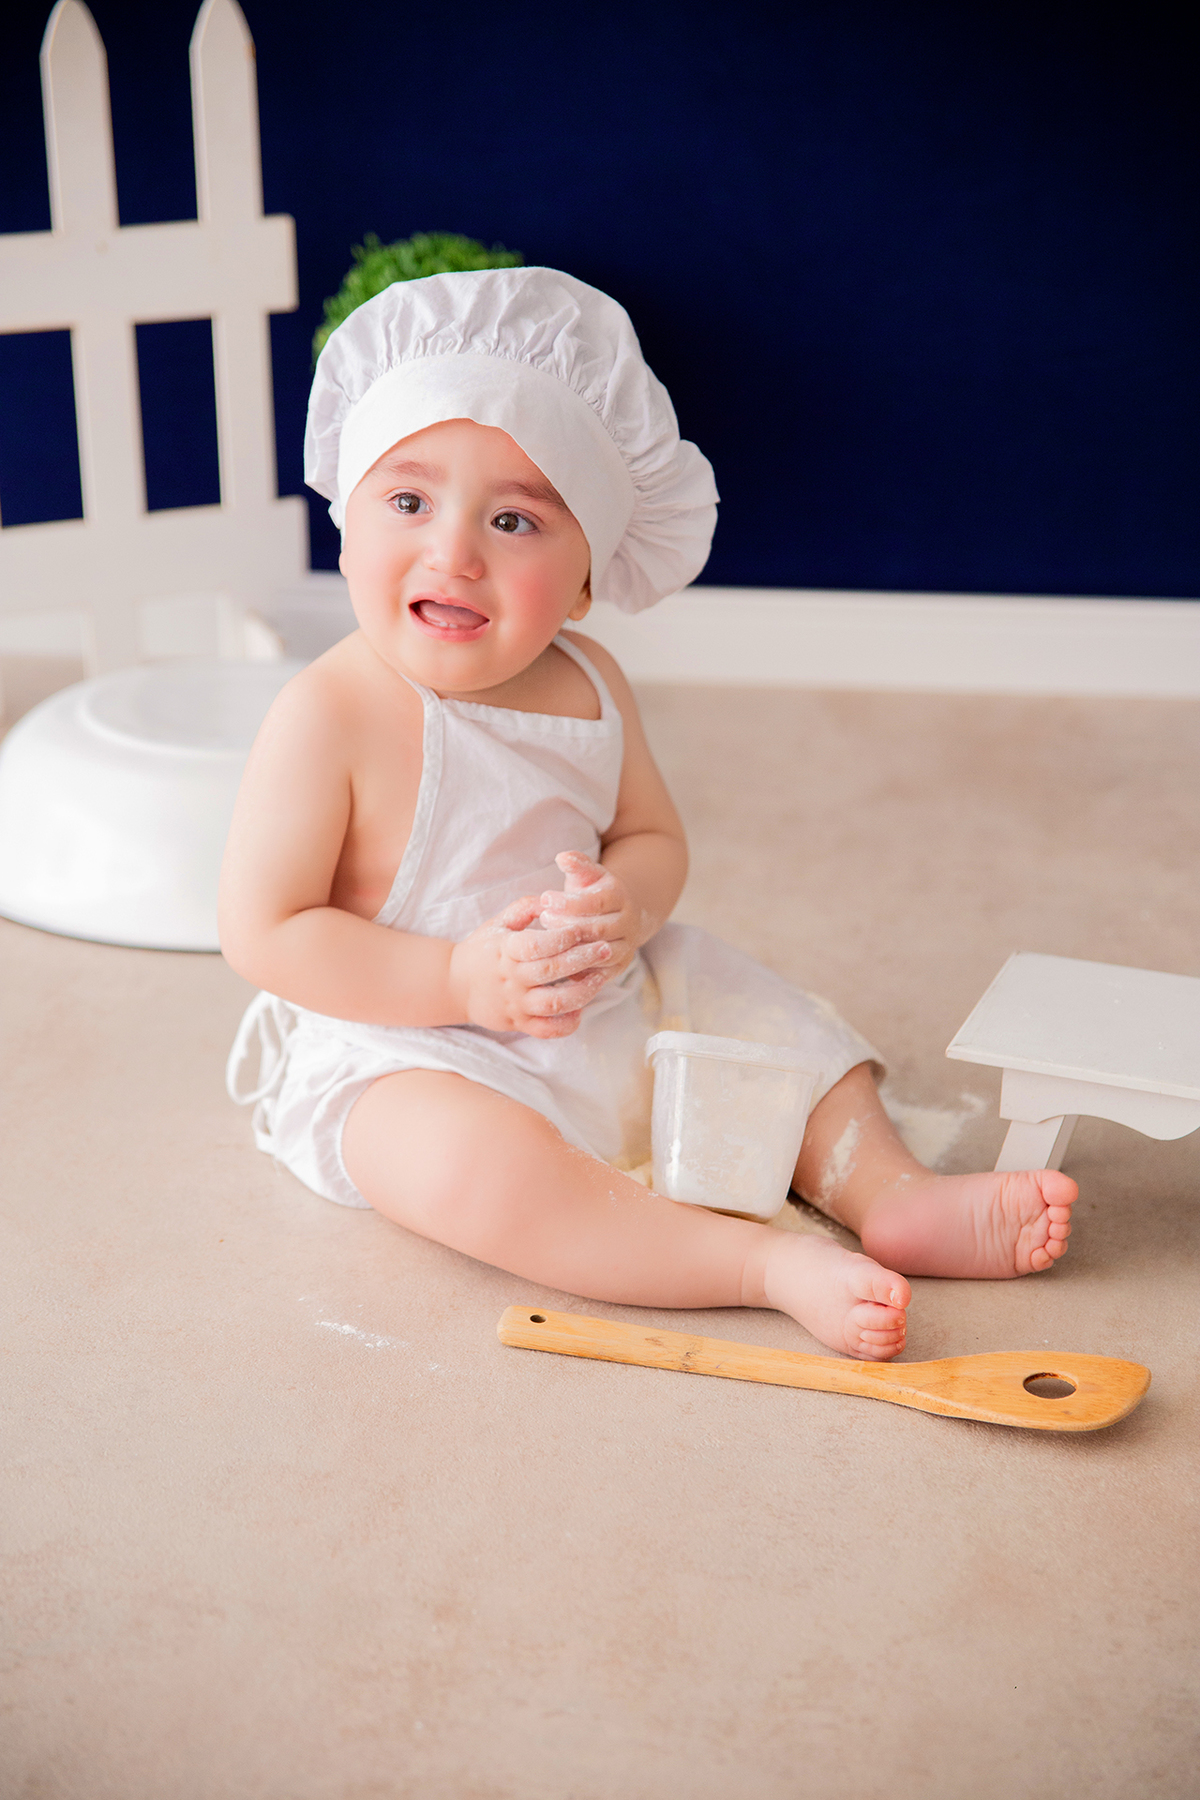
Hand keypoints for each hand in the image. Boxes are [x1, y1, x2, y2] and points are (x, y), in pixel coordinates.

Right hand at [447, 891, 615, 1038]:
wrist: (454, 985)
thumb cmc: (482, 949)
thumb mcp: (497, 924)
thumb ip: (523, 908)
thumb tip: (549, 898)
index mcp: (505, 951)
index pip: (537, 944)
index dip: (563, 936)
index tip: (583, 928)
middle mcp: (511, 979)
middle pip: (551, 971)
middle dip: (582, 959)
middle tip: (605, 949)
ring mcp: (516, 1004)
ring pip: (555, 1003)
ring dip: (582, 992)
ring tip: (599, 978)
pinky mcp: (519, 1024)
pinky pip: (547, 1030)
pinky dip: (567, 1024)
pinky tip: (580, 1009)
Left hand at [535, 850, 639, 981]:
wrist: (621, 914)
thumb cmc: (594, 892)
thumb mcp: (588, 874)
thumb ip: (577, 864)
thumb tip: (562, 857)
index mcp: (620, 897)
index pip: (596, 902)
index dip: (569, 902)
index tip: (545, 898)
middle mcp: (628, 922)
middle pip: (597, 929)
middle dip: (567, 926)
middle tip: (543, 920)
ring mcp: (627, 945)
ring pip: (600, 953)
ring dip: (572, 950)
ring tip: (547, 942)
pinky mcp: (621, 965)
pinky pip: (602, 973)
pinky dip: (581, 972)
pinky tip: (559, 965)